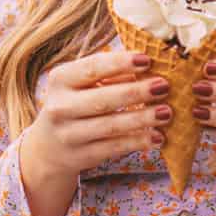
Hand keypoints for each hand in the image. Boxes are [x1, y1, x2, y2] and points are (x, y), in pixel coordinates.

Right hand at [23, 50, 169, 181]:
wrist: (48, 146)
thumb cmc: (75, 104)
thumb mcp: (81, 85)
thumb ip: (110, 73)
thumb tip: (150, 64)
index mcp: (60, 80)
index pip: (93, 67)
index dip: (121, 63)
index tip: (148, 59)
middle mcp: (60, 107)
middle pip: (103, 99)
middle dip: (137, 92)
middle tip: (164, 86)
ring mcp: (69, 134)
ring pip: (111, 126)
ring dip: (142, 119)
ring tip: (166, 112)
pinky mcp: (80, 156)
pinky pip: (114, 148)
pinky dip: (138, 142)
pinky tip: (158, 137)